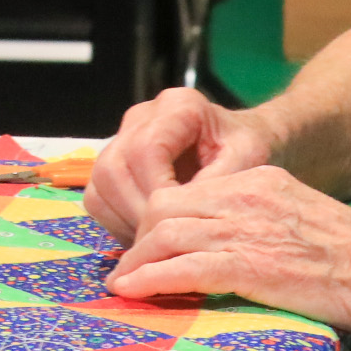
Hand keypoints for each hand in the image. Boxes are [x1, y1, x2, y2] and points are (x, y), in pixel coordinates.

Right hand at [84, 87, 277, 242]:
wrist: (244, 144)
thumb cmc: (250, 149)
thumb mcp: (249, 161)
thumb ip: (217, 185)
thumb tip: (183, 219)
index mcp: (178, 106)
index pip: (146, 149)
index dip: (156, 190)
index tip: (179, 219)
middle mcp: (143, 116)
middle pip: (114, 166)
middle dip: (137, 210)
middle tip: (164, 241)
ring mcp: (123, 138)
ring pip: (100, 183)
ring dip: (125, 220)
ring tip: (157, 244)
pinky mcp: (115, 163)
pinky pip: (99, 198)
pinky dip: (118, 223)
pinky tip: (149, 238)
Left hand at [106, 164, 350, 334]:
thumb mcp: (297, 218)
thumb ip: (258, 222)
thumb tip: (225, 249)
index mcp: (258, 180)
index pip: (189, 191)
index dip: (159, 219)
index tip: (147, 244)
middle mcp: (245, 196)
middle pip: (166, 207)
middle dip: (139, 238)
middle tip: (128, 267)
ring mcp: (246, 229)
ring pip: (166, 234)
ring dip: (136, 261)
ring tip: (122, 284)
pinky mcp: (250, 266)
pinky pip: (184, 268)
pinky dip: (151, 280)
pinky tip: (133, 291)